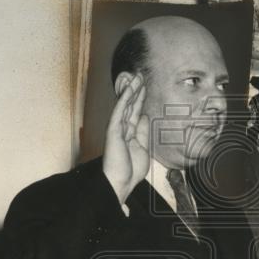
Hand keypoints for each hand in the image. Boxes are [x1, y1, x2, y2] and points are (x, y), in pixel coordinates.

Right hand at [103, 74, 148, 205]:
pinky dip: (124, 100)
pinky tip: (130, 89)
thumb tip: (143, 116)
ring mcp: (116, 129)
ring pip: (124, 105)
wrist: (121, 183)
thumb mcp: (143, 148)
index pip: (135, 112)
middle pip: (130, 105)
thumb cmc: (131, 170)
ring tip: (136, 76)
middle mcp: (122, 129)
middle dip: (135, 90)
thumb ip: (143, 131)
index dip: (140, 98)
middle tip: (140, 75)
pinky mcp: (113, 131)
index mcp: (129, 133)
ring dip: (130, 90)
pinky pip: (119, 112)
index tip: (145, 86)